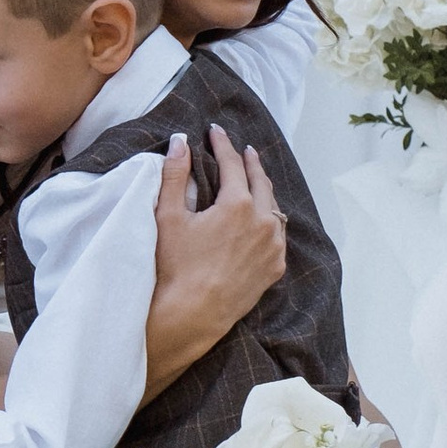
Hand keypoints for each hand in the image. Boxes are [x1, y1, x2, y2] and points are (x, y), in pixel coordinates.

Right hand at [144, 129, 284, 391]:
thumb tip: (180, 141)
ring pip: (274, 208)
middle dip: (250, 162)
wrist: (192, 315)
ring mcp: (274, 246)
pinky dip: (270, 221)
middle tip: (243, 150)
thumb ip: (175, 175)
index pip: (232, 163)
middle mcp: (263, 222)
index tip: (215, 131)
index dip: (222, 144)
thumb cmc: (175, 267)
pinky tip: (263, 220)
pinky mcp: (275, 267)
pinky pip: (278, 235)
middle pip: (261, 181)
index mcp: (238, 204)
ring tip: (255, 181)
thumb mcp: (168, 216)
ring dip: (263, 191)